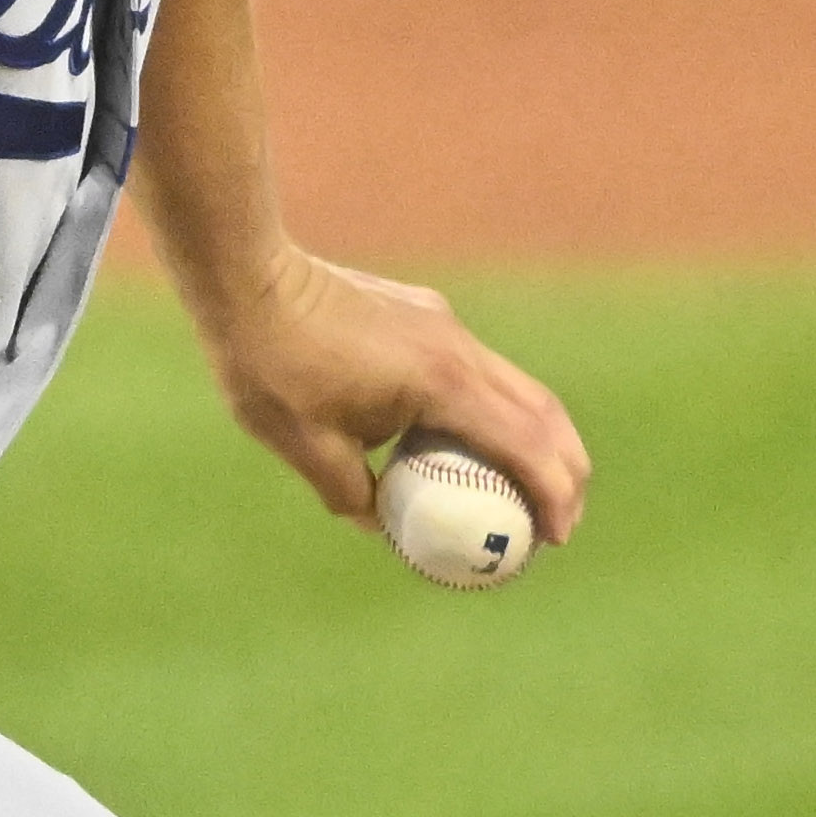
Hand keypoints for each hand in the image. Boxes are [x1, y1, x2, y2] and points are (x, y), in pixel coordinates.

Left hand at [192, 243, 590, 547]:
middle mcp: (457, 349)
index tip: (555, 538)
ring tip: (530, 485)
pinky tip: (467, 439)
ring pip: (517, 385)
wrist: (248, 278)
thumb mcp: (306, 448)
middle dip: (566, 468)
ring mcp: (444, 325)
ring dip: (536, 437)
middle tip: (561, 521)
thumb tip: (382, 527)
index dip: (552, 494)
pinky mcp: (426, 313)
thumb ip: (352, 495)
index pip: (523, 444)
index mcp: (439, 383)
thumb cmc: (271, 365)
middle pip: (543, 412)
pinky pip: (479, 369)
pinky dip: (495, 410)